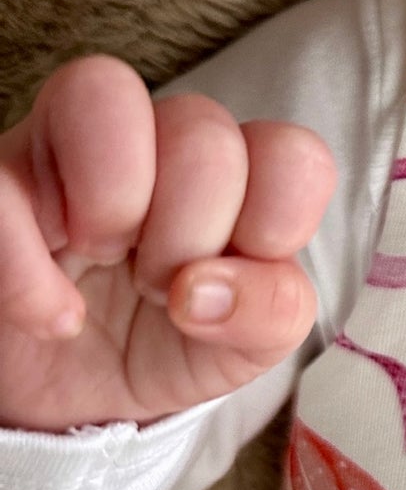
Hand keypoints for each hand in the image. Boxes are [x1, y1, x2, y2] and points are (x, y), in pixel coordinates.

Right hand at [0, 56, 336, 430]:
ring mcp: (67, 145)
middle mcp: (158, 141)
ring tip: (98, 261)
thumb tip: (206, 290)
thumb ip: (270, 313)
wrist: (66, 398)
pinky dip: (30, 267)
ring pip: (103, 91)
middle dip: (186, 234)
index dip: (273, 226)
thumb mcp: (239, 349)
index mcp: (239, 175)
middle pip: (203, 131)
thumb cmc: (165, 345)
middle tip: (152, 286)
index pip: (293, 153)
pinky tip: (51, 316)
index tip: (227, 283)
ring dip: (111, 200)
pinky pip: (2, 181)